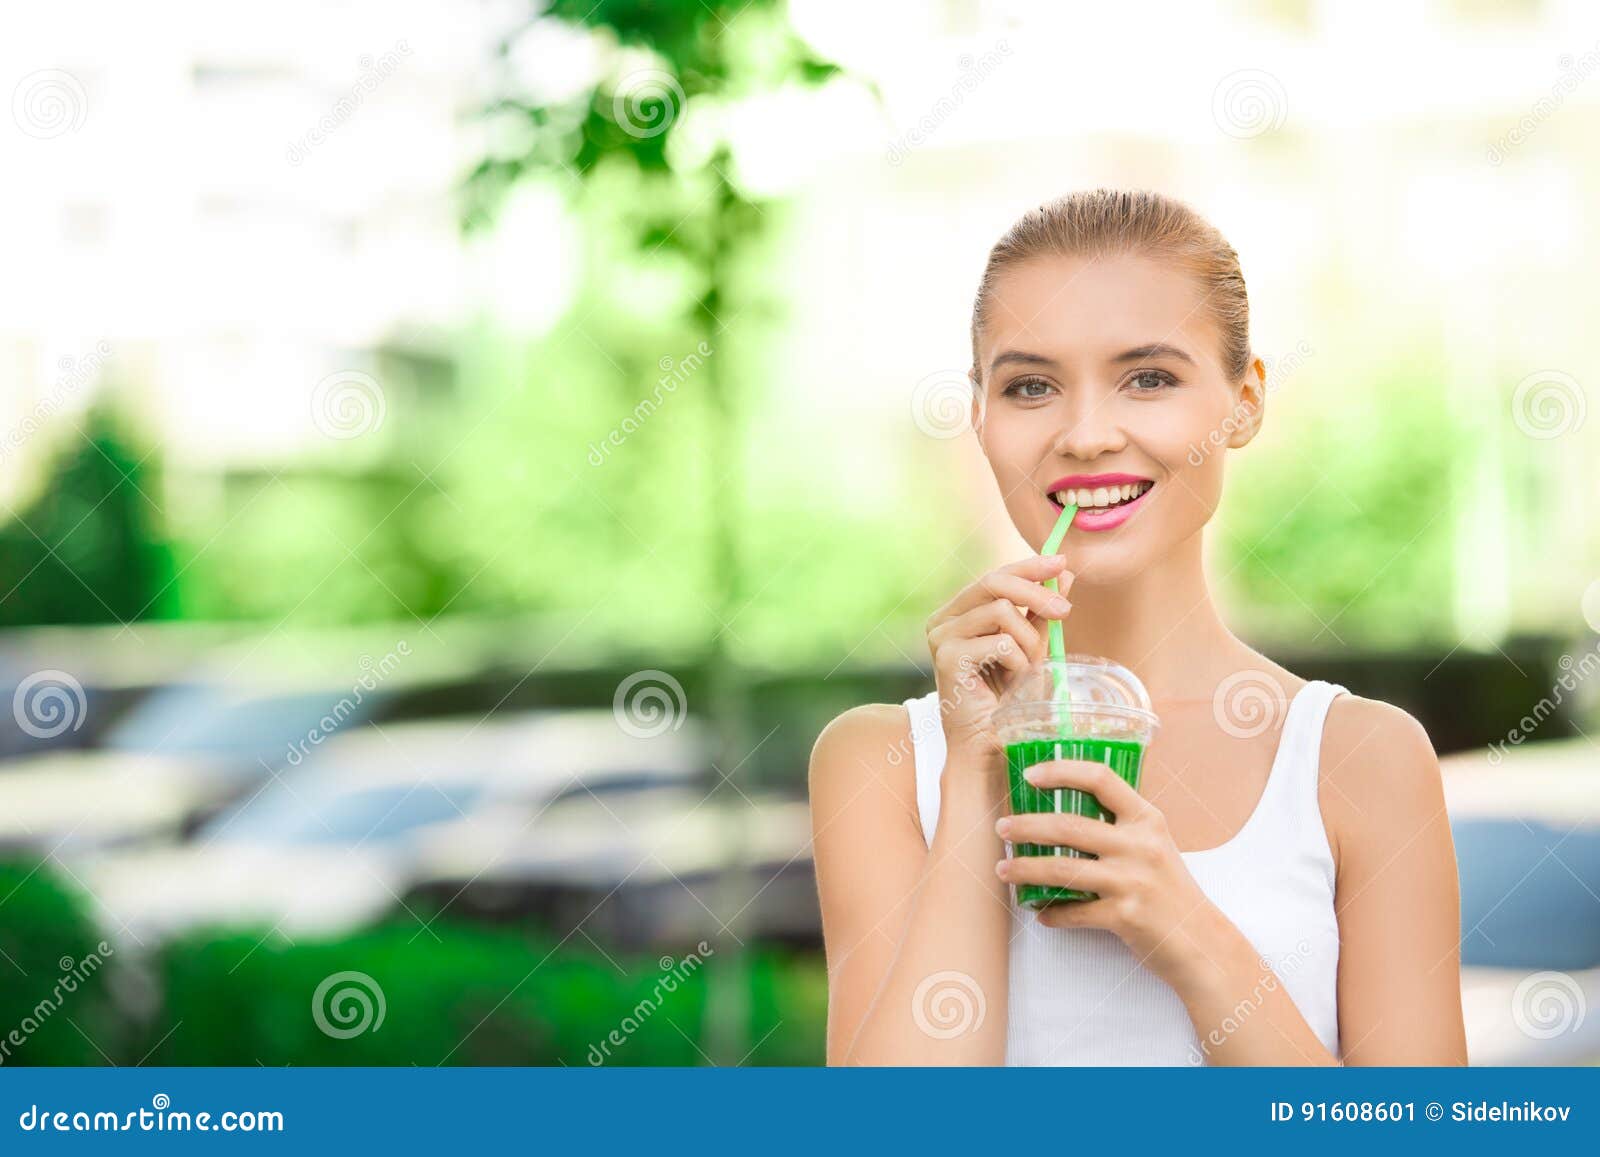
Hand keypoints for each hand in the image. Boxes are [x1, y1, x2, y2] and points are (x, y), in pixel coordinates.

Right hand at [924, 555, 1073, 760]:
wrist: (985, 746)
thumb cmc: (1004, 699)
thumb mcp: (1029, 645)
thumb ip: (1040, 611)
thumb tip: (1063, 573)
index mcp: (958, 612)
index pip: (995, 575)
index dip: (1029, 566)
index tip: (1061, 563)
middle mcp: (943, 620)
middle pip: (995, 583)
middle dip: (1037, 594)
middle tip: (1065, 612)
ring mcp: (941, 637)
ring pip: (1001, 612)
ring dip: (1029, 641)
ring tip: (1028, 669)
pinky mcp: (947, 658)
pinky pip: (1000, 642)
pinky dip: (1018, 661)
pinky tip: (1014, 682)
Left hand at [992, 758, 1228, 991]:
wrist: (1202, 942)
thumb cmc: (1171, 891)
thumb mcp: (1155, 846)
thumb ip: (1120, 827)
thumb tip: (1062, 815)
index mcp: (1147, 819)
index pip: (1101, 779)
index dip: (1061, 771)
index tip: (1031, 775)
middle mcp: (1140, 845)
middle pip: (1068, 826)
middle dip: (1026, 826)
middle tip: (1002, 828)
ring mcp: (1132, 881)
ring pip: (1062, 868)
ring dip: (1025, 870)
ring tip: (1003, 870)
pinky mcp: (1125, 915)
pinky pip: (1073, 911)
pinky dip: (1051, 912)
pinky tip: (1040, 912)